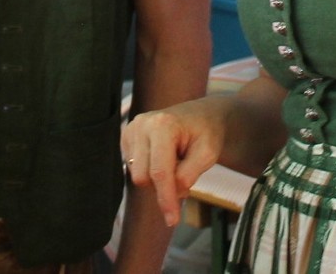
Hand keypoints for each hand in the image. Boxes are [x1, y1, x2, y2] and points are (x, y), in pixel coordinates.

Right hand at [120, 99, 227, 228]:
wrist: (201, 115)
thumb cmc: (206, 132)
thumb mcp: (208, 154)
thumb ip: (189, 175)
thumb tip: (172, 192)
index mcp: (162, 125)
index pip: (160, 172)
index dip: (166, 199)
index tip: (173, 219)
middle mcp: (141, 125)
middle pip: (144, 177)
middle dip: (164, 186)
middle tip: (185, 173)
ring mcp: (131, 130)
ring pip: (137, 176)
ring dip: (158, 179)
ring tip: (176, 161)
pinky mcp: (127, 138)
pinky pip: (134, 169)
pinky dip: (151, 171)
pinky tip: (164, 158)